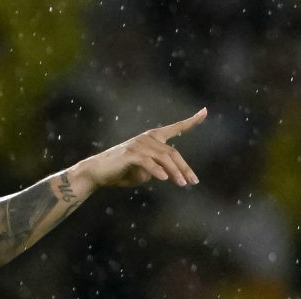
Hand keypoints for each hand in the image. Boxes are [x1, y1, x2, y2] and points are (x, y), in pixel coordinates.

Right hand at [80, 107, 207, 188]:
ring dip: (174, 172)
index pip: (174, 128)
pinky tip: (164, 178)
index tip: (204, 112)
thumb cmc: (119, 172)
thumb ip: (155, 169)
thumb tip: (165, 173)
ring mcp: (138, 145)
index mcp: (152, 139)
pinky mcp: (129, 154)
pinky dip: (157, 170)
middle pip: (172, 153)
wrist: (96, 172)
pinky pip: (147, 162)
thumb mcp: (142, 171)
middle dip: (184, 168)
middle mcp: (147, 138)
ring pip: (163, 158)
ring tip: (182, 184)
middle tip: (193, 182)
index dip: (190, 121)